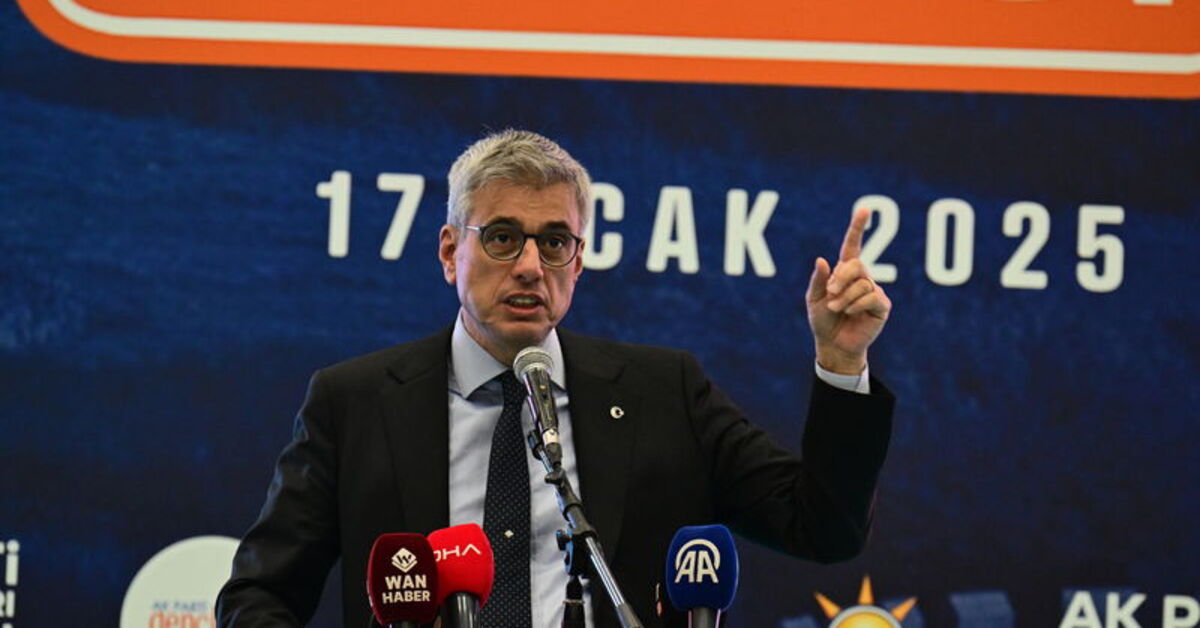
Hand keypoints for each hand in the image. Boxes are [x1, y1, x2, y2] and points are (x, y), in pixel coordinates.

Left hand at [806, 208, 891, 374]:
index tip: (864, 210)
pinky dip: (856, 304)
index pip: (852, 246)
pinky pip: (871, 297)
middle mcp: (861, 278)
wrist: (833, 344)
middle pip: (857, 265)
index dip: (858, 228)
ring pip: (862, 284)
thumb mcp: (813, 299)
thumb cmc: (823, 320)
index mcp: (844, 272)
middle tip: (830, 294)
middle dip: (841, 278)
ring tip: (837, 309)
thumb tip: (822, 259)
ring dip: (844, 297)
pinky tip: (849, 312)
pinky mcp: (881, 306)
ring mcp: (873, 291)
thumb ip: (818, 280)